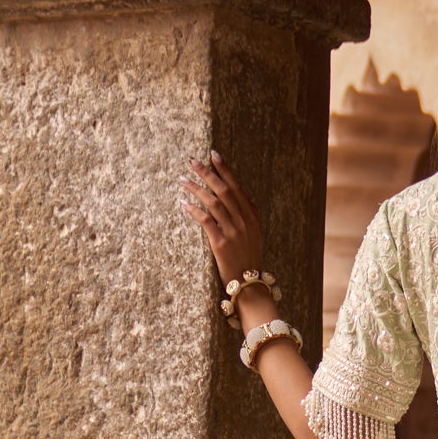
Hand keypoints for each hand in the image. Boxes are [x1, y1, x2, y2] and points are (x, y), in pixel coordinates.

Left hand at [179, 151, 263, 286]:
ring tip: (182, 179)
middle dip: (207, 173)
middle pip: (223, 190)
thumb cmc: (248, 258)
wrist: (249, 283)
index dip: (225, 170)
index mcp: (252, 216)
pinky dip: (194, 210)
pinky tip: (183, 203)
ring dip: (196, 188)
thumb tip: (244, 199)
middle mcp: (244, 220)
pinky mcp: (221, 242)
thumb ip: (248, 216)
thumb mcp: (254, 234)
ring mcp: (233, 231)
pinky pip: (205, 220)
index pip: (237, 186)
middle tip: (192, 161)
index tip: (213, 155)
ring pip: (212, 202)